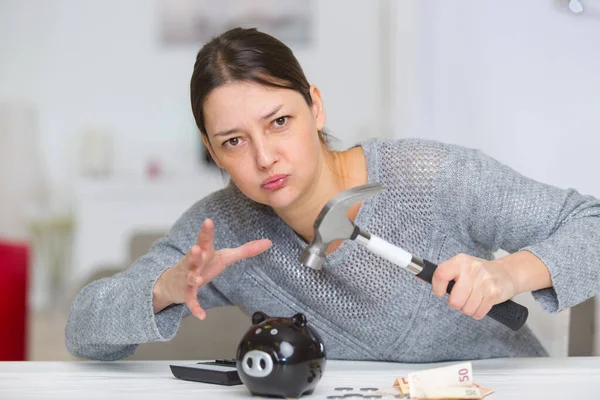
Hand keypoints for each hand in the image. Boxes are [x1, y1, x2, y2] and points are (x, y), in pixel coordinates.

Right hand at [153, 218, 270, 318]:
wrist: (175, 282)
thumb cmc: (204, 265)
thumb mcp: (225, 257)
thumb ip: (246, 250)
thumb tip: (269, 242)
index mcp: (205, 252)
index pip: (205, 239)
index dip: (206, 231)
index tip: (208, 221)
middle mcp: (195, 263)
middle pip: (194, 257)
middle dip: (195, 253)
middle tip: (196, 248)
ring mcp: (189, 278)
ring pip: (191, 277)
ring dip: (194, 278)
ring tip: (197, 279)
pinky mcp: (187, 293)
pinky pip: (191, 301)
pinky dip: (196, 307)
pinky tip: (202, 316)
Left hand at [431, 253, 518, 319]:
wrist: (506, 273)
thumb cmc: (478, 273)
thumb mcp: (460, 267)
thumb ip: (443, 274)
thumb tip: (419, 276)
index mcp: (460, 261)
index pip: (441, 274)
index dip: (437, 288)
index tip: (440, 292)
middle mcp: (472, 269)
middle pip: (455, 300)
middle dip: (456, 303)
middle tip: (461, 297)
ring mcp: (484, 281)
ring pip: (466, 309)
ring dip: (468, 308)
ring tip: (472, 299)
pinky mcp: (494, 293)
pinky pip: (478, 313)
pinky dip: (477, 312)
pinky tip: (480, 302)